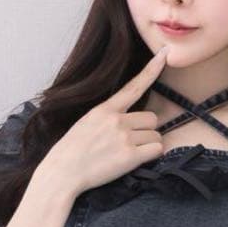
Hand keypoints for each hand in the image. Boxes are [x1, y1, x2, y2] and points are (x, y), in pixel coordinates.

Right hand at [40, 46, 169, 197]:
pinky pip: (156, 151)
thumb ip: (108, 117)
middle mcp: (117, 120)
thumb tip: (130, 121)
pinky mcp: (130, 156)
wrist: (62, 172)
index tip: (165, 54)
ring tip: (127, 153)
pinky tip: (135, 160)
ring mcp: (124, 137)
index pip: (134, 86)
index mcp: (105, 109)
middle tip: (130, 143)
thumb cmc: (71, 151)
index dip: (152, 69)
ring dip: (148, 145)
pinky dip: (151, 156)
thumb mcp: (86, 123)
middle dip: (146, 131)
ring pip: (156, 136)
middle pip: (152, 119)